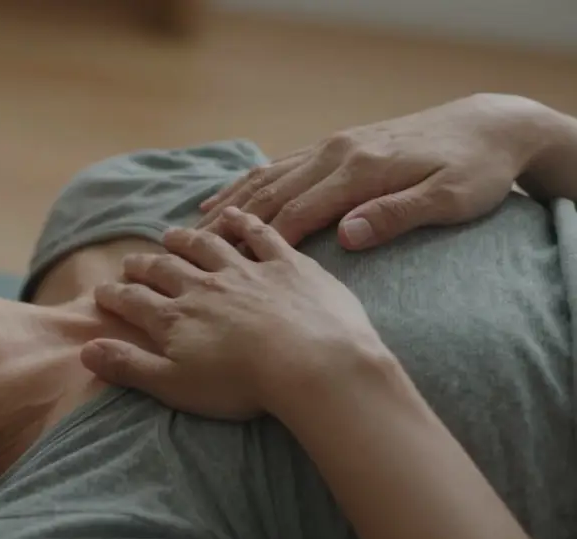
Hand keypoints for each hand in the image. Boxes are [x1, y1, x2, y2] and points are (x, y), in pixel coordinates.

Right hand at [82, 208, 388, 420]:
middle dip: (144, 265)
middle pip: (166, 269)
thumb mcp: (174, 385)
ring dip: (186, 239)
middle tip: (131, 261)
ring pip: (207, 247)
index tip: (102, 291)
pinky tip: (234, 216)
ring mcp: (246, 271)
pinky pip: (260, 236)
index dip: (115, 295)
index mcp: (175, 318)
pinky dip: (244, 223)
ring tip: (171, 234)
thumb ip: (129, 366)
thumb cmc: (240, 384)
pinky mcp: (287, 265)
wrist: (311, 363)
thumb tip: (86, 350)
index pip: (134, 301)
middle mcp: (204, 286)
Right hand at [196, 94, 545, 249]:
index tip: (226, 272)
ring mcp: (334, 147)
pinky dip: (246, 184)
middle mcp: (338, 154)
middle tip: (186, 252)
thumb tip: (348, 236)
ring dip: (228, 203)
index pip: (298, 213)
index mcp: (361, 171)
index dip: (259, 244)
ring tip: (190, 227)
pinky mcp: (336, 146)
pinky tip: (222, 199)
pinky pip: (279, 165)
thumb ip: (397, 215)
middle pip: (270, 194)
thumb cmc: (477, 170)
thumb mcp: (450, 199)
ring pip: (268, 176)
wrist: (492, 125)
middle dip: (226, 224)